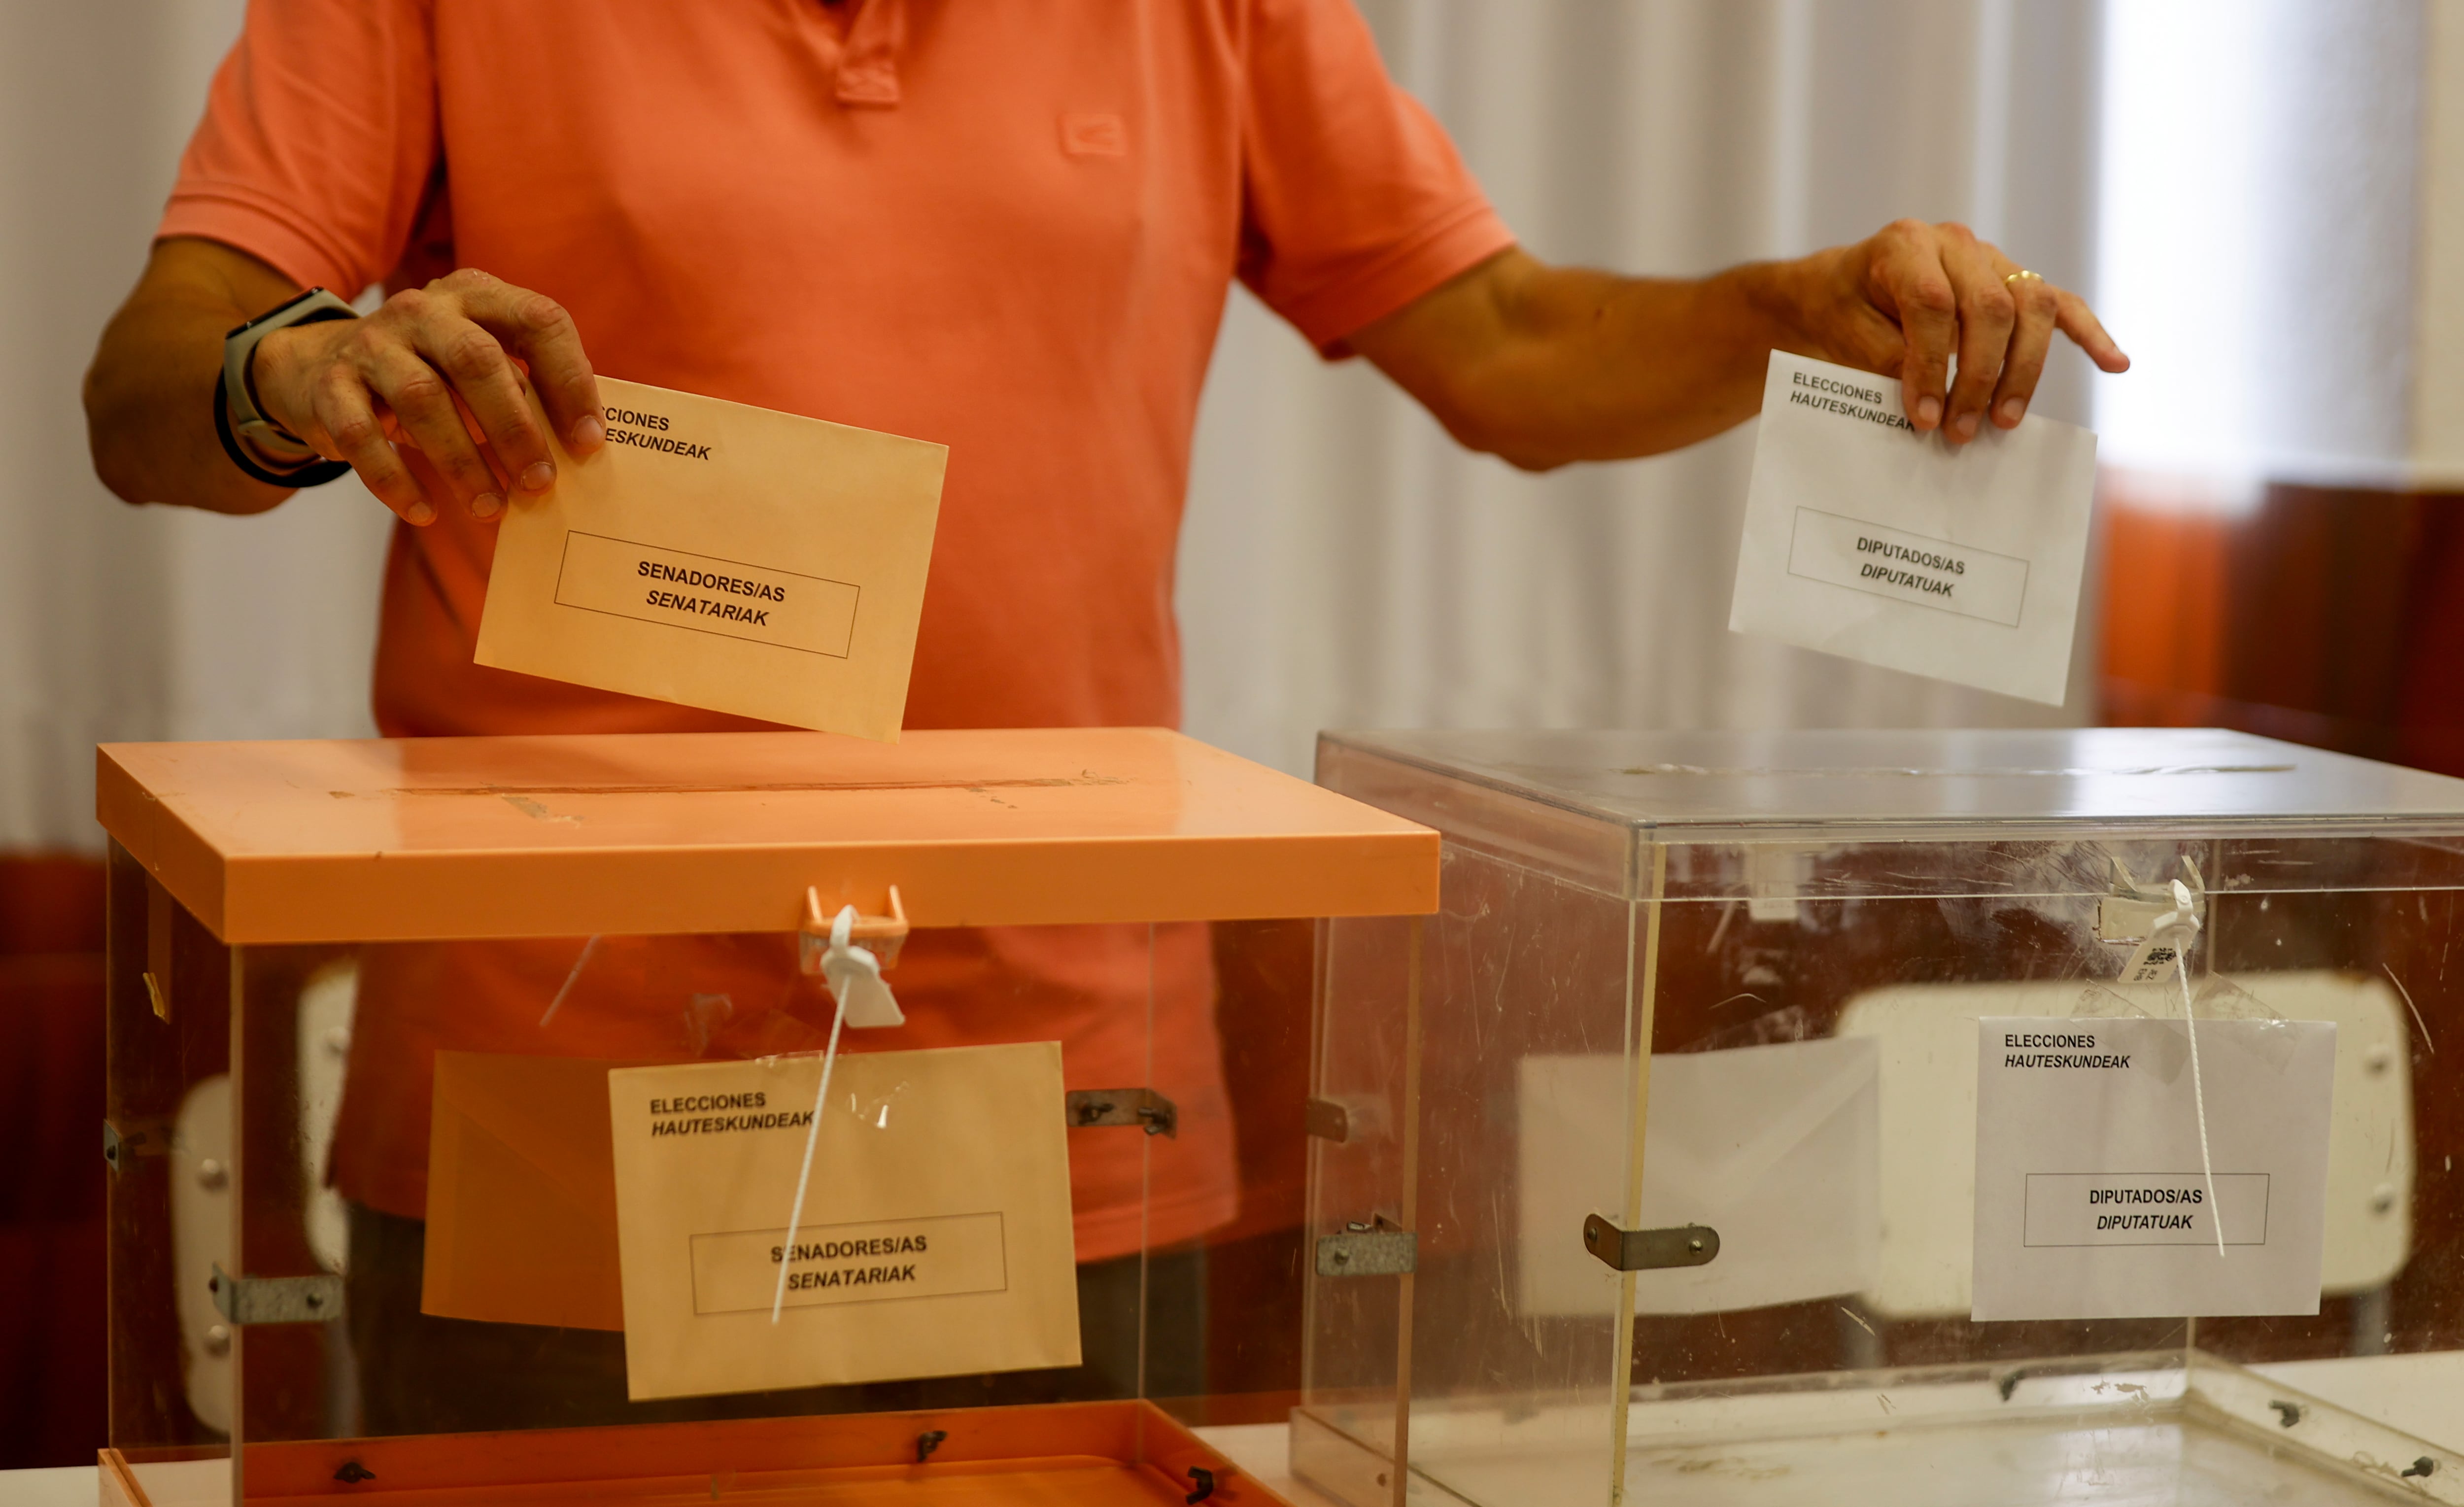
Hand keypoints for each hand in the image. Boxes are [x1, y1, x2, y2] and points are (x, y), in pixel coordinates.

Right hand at [250, 268, 603, 523]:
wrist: (318, 367)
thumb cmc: (431, 374)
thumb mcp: (479, 364)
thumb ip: (525, 389)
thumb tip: (581, 449)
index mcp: (476, 296)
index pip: (538, 321)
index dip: (570, 380)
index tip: (590, 441)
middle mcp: (423, 310)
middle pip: (478, 360)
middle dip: (516, 427)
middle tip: (540, 482)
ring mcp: (372, 343)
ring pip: (423, 399)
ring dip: (462, 462)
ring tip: (491, 507)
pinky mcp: (331, 385)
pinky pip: (363, 436)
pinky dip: (396, 480)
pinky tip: (425, 512)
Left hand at [1790, 220, 2127, 441]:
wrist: (1838, 288)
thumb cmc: (1840, 311)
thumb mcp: (1845, 334)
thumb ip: (1889, 359)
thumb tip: (1935, 404)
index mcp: (1904, 245)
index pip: (1933, 305)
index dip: (1931, 365)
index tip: (1924, 418)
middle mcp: (1954, 243)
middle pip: (1990, 307)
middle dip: (1979, 377)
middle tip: (1961, 431)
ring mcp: (1991, 259)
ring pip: (2031, 307)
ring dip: (2023, 370)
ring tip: (2005, 420)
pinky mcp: (2014, 281)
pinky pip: (2060, 305)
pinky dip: (2089, 334)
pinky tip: (2115, 364)